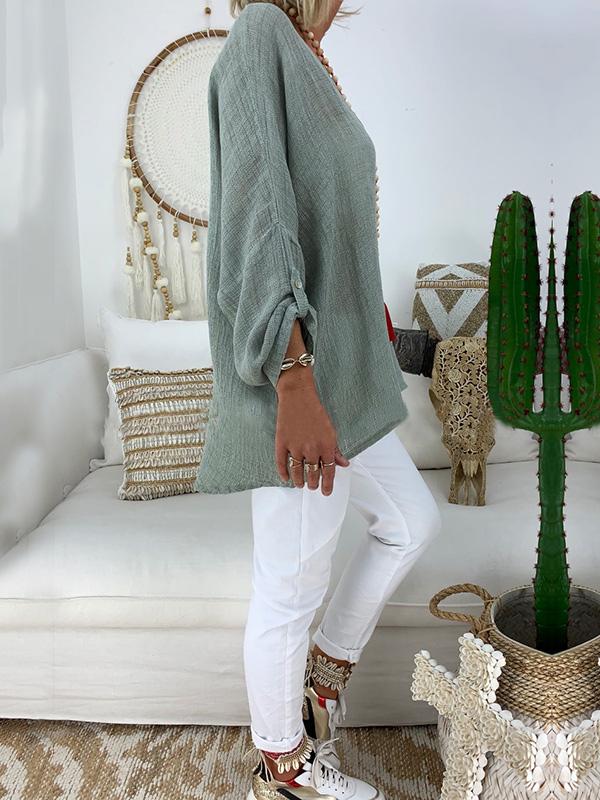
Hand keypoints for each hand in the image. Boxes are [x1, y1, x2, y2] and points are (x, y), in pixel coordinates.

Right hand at [274, 368, 349, 494]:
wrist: (298, 396)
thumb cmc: (316, 411)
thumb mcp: (331, 430)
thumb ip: (335, 449)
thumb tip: (343, 463)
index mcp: (326, 445)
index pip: (328, 471)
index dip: (327, 484)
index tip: (326, 492)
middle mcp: (311, 448)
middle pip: (312, 474)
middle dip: (313, 483)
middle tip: (313, 486)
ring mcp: (295, 446)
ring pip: (297, 471)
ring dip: (299, 481)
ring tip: (300, 484)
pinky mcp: (282, 442)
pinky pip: (282, 463)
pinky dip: (283, 472)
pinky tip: (286, 478)